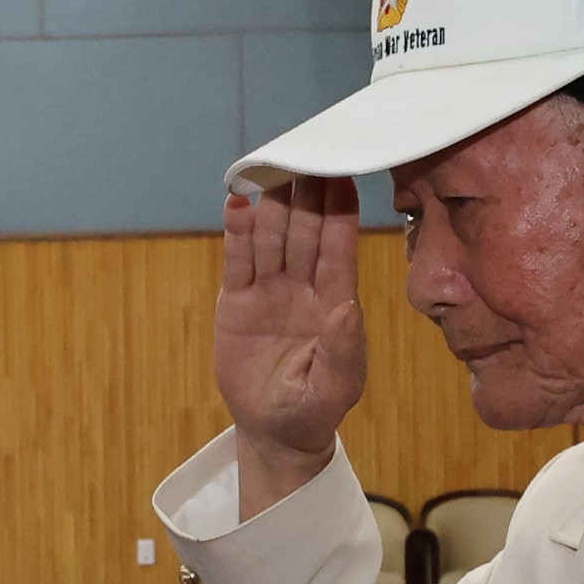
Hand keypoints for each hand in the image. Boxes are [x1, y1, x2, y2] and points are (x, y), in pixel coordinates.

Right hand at [215, 177, 367, 512]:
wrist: (274, 431)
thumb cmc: (315, 410)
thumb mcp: (334, 389)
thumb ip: (342, 350)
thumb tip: (346, 309)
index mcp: (335, 303)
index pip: (338, 249)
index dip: (339, 213)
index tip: (342, 175)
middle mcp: (304, 288)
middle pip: (305, 233)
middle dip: (306, 195)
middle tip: (307, 153)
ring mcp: (270, 291)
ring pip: (273, 239)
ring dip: (274, 204)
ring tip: (273, 167)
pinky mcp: (237, 302)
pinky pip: (238, 262)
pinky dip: (238, 234)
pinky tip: (238, 204)